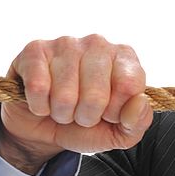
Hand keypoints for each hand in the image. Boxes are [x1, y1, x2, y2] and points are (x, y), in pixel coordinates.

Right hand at [0, 34, 152, 174]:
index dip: (115, 112)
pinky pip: (38, 88)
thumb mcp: (119, 132)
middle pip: (97, 95)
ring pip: (65, 95)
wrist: (44, 127)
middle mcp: (98, 43)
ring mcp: (66, 43)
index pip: (128, 87)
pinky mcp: (35, 50)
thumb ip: (138, 122)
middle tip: (81, 113)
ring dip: (62, 113)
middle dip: (86, 116)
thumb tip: (139, 102)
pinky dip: (40, 106)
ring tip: (62, 107)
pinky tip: (43, 100)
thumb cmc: (86, 125)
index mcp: (125, 57)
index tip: (108, 114)